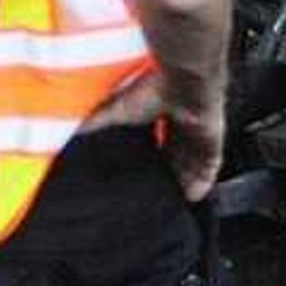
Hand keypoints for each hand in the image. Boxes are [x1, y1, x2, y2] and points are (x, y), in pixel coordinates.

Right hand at [83, 72, 220, 201]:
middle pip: (175, 157)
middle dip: (167, 174)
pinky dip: (202, 183)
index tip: (140, 176)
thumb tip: (72, 130)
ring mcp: (198, 136)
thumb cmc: (152, 89)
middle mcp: (181, 127)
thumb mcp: (116, 110)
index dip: (150, 159)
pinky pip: (210, 169)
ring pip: (192, 166)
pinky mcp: (213, 144)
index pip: (156, 142)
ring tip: (171, 201)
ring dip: (183, 182)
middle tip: (155, 194)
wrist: (184, 83)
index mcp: (160, 116)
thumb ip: (96, 120)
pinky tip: (193, 198)